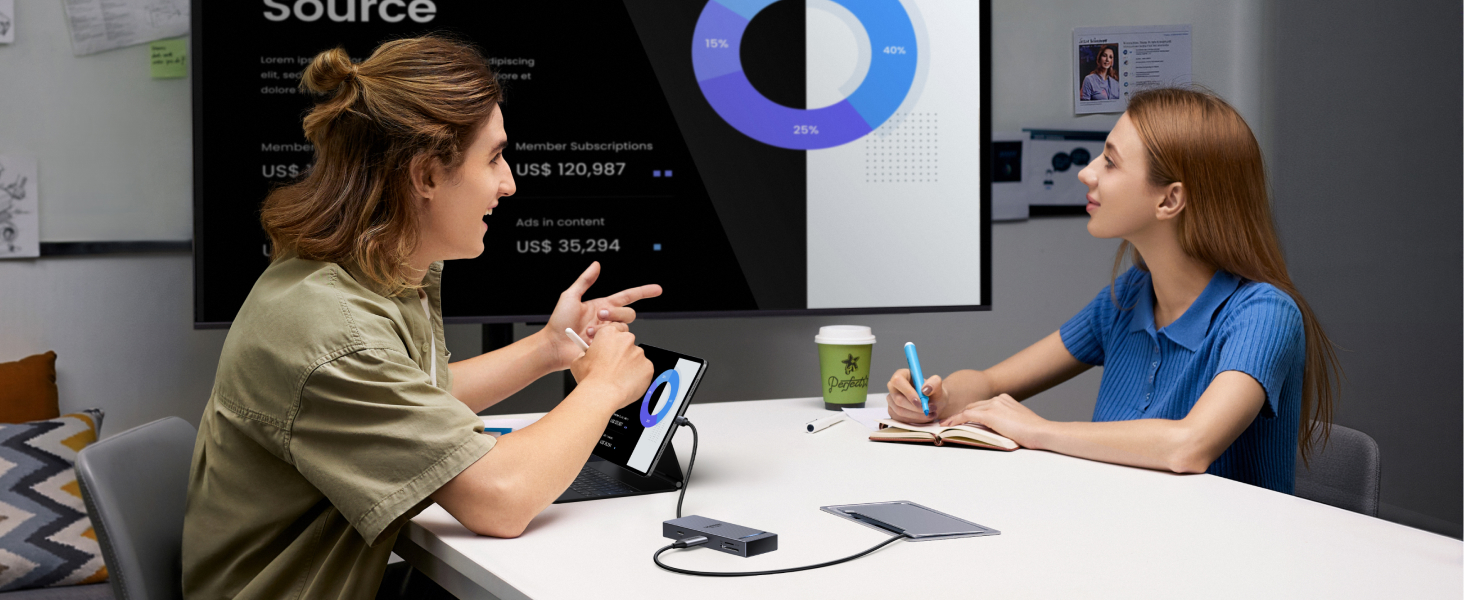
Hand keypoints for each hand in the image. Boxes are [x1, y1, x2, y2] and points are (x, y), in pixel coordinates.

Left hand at [544, 261, 661, 369]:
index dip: (644, 292)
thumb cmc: (559, 323)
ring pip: (623, 329)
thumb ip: (584, 280)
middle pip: (629, 314)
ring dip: (606, 329)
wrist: (554, 346)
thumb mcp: (570, 297)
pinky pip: (617, 343)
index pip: (628, 296)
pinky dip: (604, 341)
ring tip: (589, 332)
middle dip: (616, 313)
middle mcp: (607, 320)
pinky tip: (590, 342)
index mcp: (602, 306)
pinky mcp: (607, 348)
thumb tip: (596, 265)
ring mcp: (608, 334)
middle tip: (599, 316)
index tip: (658, 289)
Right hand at [569, 323, 653, 410]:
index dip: (612, 341)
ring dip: (629, 365)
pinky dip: (637, 376)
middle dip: (621, 353)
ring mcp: (639, 353)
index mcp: (609, 333)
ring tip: (617, 378)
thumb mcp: (579, 361)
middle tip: (612, 366)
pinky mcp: (648, 366)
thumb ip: (586, 353)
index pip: (615, 329)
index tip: (609, 347)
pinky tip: (626, 383)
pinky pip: (643, 369)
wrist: (602, 394)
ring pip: (635, 357)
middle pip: (626, 343)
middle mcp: (626, 339)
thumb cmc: (590, 379)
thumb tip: (588, 354)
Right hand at [885, 368, 948, 423]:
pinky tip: (924, 417)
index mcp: (901, 375)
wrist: (934, 403)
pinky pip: (901, 419)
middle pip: (898, 399)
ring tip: (931, 413)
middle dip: (915, 408)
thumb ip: (934, 383)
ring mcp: (891, 400)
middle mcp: (893, 387)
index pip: (898, 381)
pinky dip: (914, 420)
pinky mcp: (893, 411)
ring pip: (899, 411)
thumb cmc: (934, 392)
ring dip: (917, 415)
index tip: (920, 402)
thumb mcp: (937, 384)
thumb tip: (924, 389)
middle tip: (930, 409)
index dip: (908, 392)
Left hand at [939, 394, 1046, 447]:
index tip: (960, 419)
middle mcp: (998, 399)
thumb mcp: (1018, 423)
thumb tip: (998, 429)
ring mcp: (994, 405)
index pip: (983, 405)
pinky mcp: (990, 414)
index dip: (970, 412)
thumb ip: (1006, 422)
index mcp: (1005, 399)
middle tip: (948, 422)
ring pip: (968, 410)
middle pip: (973, 406)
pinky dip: (955, 421)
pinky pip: (966, 416)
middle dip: (960, 414)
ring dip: (955, 418)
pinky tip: (947, 426)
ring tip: (945, 425)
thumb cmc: (1034, 432)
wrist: (1041, 431)